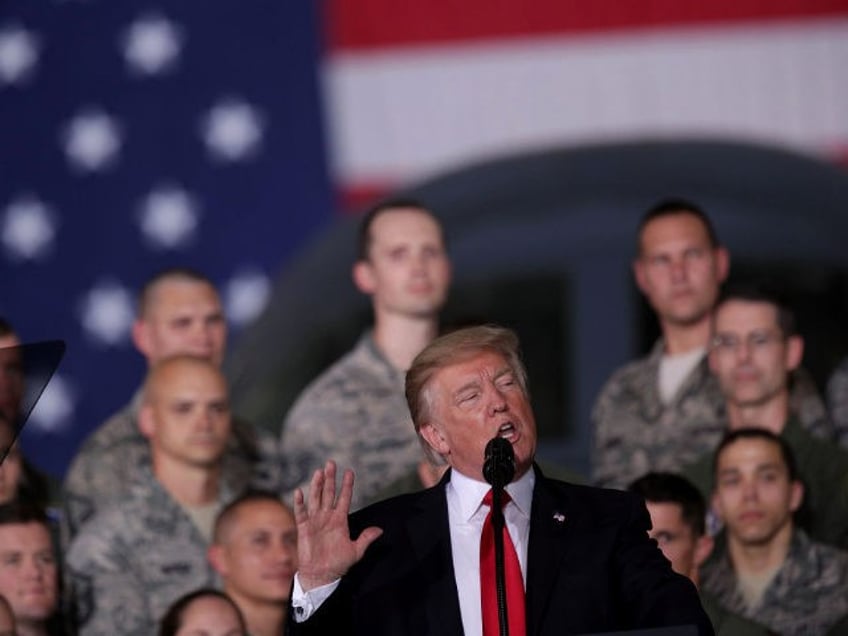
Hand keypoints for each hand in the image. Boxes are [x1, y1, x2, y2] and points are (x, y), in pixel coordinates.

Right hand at [293, 460, 382, 590]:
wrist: (321, 576)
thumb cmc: (338, 564)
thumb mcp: (356, 551)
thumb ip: (366, 539)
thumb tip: (380, 530)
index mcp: (340, 520)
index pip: (344, 498)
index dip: (347, 485)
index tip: (350, 472)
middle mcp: (327, 517)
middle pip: (329, 493)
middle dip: (330, 479)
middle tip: (331, 463)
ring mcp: (315, 521)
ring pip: (316, 499)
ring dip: (317, 485)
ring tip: (319, 472)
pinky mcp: (304, 528)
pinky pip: (301, 513)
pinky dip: (300, 502)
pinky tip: (299, 491)